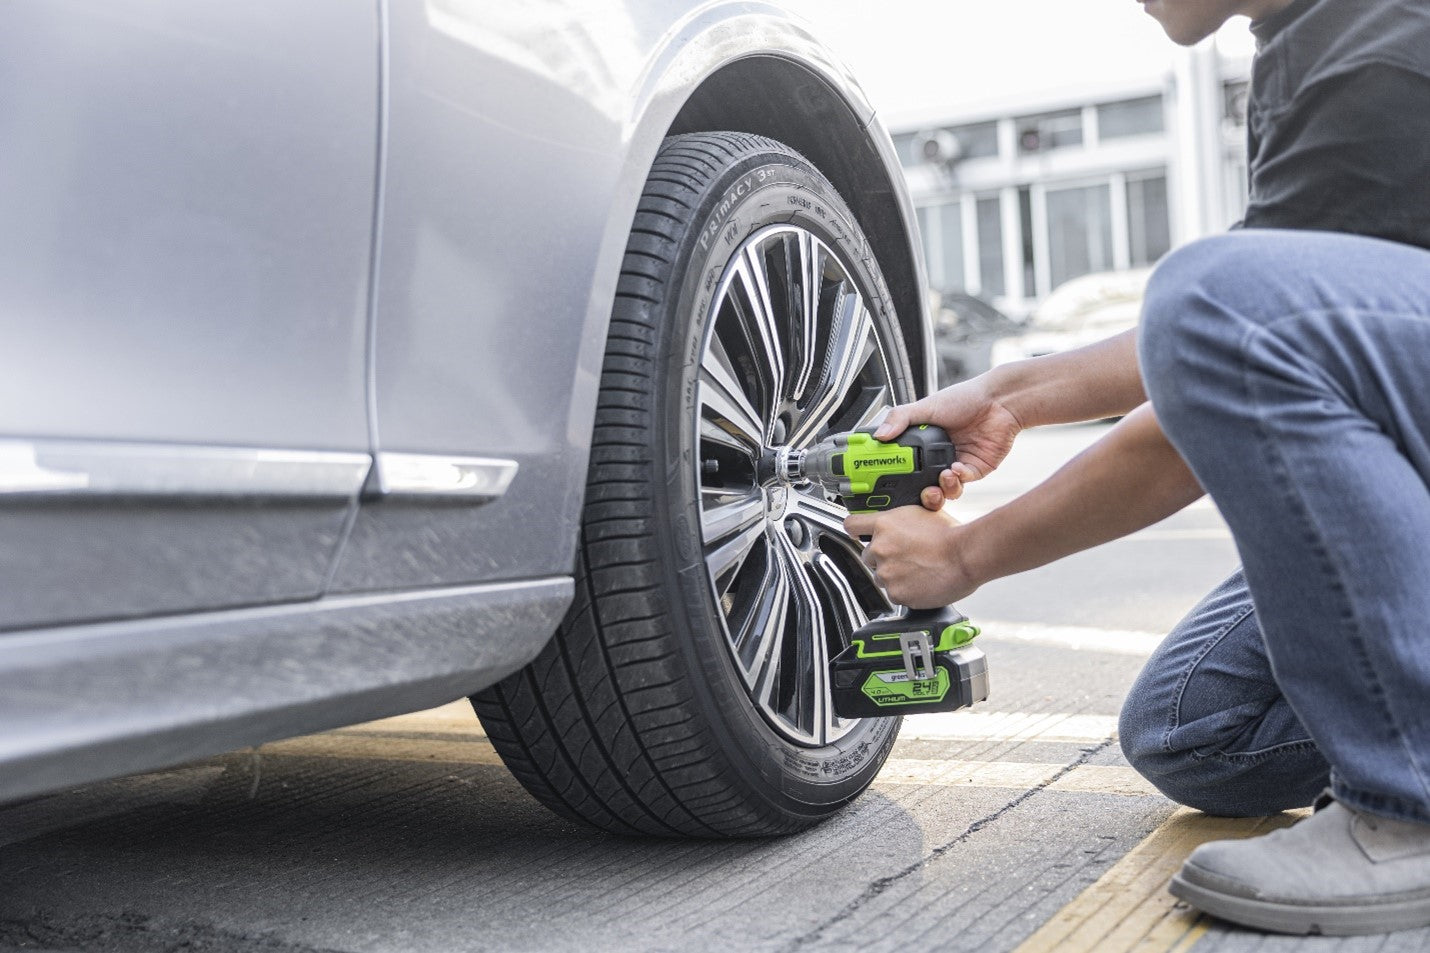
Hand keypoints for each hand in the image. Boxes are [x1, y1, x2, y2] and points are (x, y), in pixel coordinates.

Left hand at [844, 506, 979, 607]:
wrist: (965, 556)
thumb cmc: (951, 536)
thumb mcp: (921, 514)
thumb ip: (899, 522)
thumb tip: (894, 526)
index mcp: (884, 525)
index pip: (852, 525)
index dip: (856, 531)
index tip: (859, 535)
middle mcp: (880, 548)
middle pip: (868, 556)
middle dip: (883, 558)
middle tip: (906, 558)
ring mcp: (886, 572)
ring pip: (881, 577)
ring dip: (894, 576)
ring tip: (918, 570)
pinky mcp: (895, 593)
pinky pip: (894, 594)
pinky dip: (905, 591)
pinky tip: (921, 582)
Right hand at [875, 375, 1022, 509]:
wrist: (1000, 401)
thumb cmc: (966, 398)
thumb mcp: (927, 406)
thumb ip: (901, 418)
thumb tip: (879, 435)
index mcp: (924, 443)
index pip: (905, 465)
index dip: (897, 476)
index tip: (887, 482)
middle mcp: (939, 457)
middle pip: (923, 485)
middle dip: (920, 494)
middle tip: (918, 491)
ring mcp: (956, 465)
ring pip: (944, 491)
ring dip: (942, 489)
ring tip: (943, 477)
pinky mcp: (975, 470)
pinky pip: (962, 483)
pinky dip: (958, 479)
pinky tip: (957, 468)